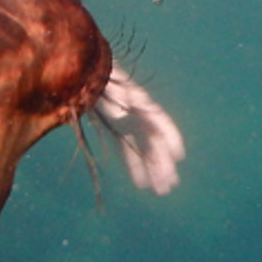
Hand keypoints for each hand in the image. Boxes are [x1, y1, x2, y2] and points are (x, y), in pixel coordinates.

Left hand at [93, 63, 185, 194]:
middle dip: (162, 164)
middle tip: (168, 187)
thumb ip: (115, 98)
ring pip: (144, 150)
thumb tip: (123, 115)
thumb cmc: (96, 75)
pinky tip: (141, 183)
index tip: (178, 155)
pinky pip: (128, 151)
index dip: (171, 136)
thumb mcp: (105, 83)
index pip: (159, 120)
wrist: (82, 72)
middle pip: (153, 142)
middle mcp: (136, 114)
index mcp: (137, 101)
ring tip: (161, 190)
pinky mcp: (115, 130)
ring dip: (152, 170)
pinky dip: (134, 166)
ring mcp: (127, 123)